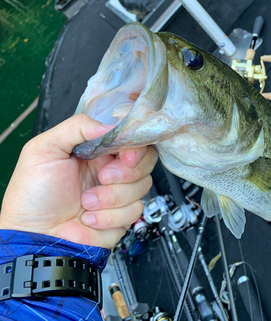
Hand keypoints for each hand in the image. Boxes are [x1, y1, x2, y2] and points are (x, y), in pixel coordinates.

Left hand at [0, 114, 157, 248]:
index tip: (126, 156)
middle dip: (126, 172)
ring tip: (86, 202)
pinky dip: (110, 216)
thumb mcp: (44, 149)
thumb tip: (110, 126)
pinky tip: (89, 218)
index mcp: (97, 151)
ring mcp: (119, 194)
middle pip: (146, 161)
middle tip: (103, 177)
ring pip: (142, 186)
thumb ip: (77, 127)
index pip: (131, 140)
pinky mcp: (123, 217)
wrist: (34, 235)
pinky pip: (134, 211)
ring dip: (111, 197)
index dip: (134, 146)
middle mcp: (111, 170)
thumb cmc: (33, 195)